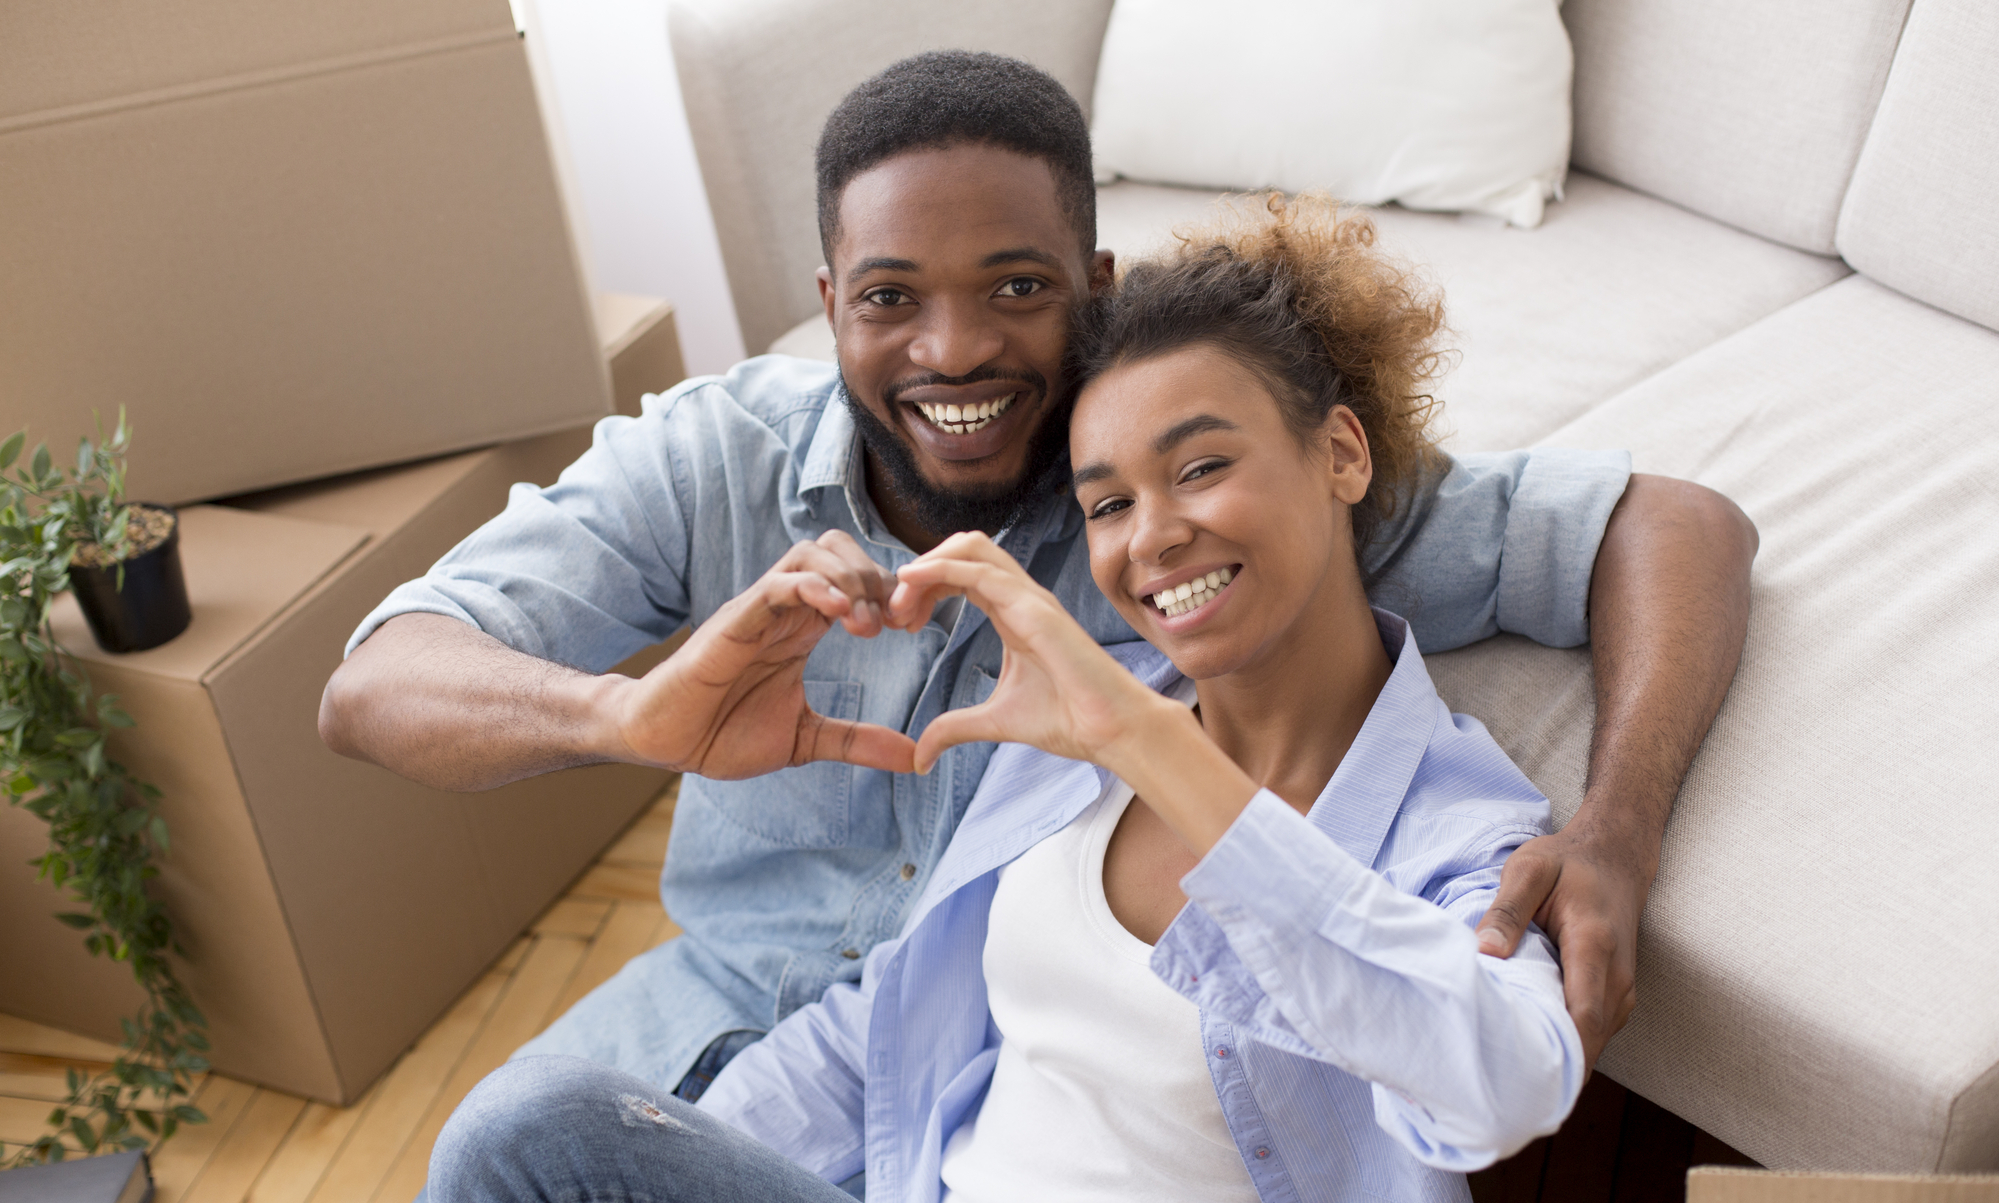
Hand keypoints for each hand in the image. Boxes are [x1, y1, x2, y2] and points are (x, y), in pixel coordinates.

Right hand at [609, 531, 915, 777]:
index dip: (890, 593)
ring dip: (849, 579)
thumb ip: (856, 741)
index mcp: (804, 629)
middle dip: (875, 577)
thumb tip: (913, 756)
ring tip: (864, 625)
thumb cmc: (724, 734)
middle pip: (838, 550)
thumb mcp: (804, 740)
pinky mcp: (735, 622)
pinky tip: (838, 612)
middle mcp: (786, 611)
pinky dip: (813, 588)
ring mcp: (760, 611)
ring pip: (811, 555)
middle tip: (893, 622)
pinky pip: (777, 585)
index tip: (913, 627)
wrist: (667, 744)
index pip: (856, 580)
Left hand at [889, 532, 1168, 772]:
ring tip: (900, 602)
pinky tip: (911, 582)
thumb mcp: (993, 722)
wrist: (1111, 731)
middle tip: (896, 612)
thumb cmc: (1069, 720)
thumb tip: (919, 756)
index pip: (961, 574)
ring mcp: (1030, 597)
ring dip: (927, 565)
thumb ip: (954, 729)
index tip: (901, 623)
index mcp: (1012, 612)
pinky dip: (940, 568)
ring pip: (971, 546)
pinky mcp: (1035, 608)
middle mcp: (1021, 596)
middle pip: (963, 548)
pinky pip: (980, 571)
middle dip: (921, 569)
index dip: (925, 587)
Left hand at [1474, 822, 1648, 1069]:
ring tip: (1502, 1066)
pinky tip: (1524, 1044)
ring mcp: (1620, 993)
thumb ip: (1507, 911)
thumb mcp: (1528, 870)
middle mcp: (1617, 978)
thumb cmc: (1568, 863)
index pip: (1583, 1016)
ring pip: (1589, 1042)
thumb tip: (1484, 954)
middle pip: (1586, 1040)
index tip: (1518, 1077)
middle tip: (1492, 1080)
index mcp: (1594, 945)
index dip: (1556, 1053)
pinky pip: (1589, 1033)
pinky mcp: (1613, 1000)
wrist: (1615, 857)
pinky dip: (1562, 1043)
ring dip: (1553, 1056)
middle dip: (1545, 1064)